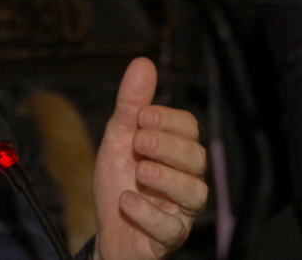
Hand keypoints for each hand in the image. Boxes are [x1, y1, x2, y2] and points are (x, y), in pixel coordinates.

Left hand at [91, 58, 207, 259]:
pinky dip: (148, 213)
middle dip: (167, 145)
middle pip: (196, 158)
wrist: (106, 227)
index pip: (189, 128)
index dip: (168, 119)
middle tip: (139, 140)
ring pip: (194, 194)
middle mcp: (184, 179)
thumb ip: (130, 104)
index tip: (142, 116)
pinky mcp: (167, 237)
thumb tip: (143, 63)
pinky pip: (169, 228)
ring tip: (140, 169)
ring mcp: (179, 210)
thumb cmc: (119, 181)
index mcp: (174, 152)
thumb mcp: (118, 137)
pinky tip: (127, 201)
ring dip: (166, 178)